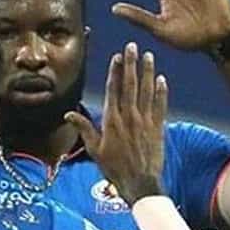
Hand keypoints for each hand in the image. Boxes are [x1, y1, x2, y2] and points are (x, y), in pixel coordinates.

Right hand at [65, 43, 166, 203]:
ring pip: (147, 91)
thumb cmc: (114, 168)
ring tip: (148, 56)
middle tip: (133, 46)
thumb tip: (68, 115)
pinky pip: (160, 105)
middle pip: (130, 84)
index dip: (116, 71)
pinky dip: (161, 91)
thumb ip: (84, 129)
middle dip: (131, 64)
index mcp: (112, 120)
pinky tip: (161, 79)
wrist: (139, 183)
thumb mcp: (94, 149)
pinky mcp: (158, 127)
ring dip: (147, 72)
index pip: (114, 89)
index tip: (117, 56)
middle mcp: (129, 116)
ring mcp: (145, 121)